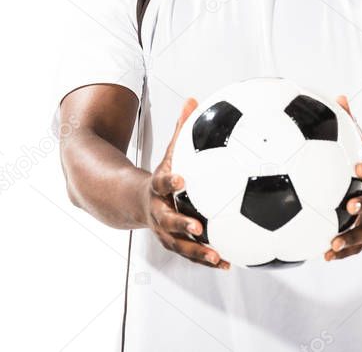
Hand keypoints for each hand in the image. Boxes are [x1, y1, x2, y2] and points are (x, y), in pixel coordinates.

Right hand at [140, 97, 230, 269]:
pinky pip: (190, 254)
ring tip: (218, 256)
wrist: (134, 203)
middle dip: (181, 223)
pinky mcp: (174, 243)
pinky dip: (207, 259)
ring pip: (179, 245)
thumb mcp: (169, 153)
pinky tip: (228, 263)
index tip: (182, 179)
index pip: (162, 183)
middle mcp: (158, 212)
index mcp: (157, 188)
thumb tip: (192, 99)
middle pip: (167, 220)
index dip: (171, 182)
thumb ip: (181, 130)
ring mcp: (164, 231)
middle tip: (198, 226)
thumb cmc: (160, 176)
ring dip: (197, 251)